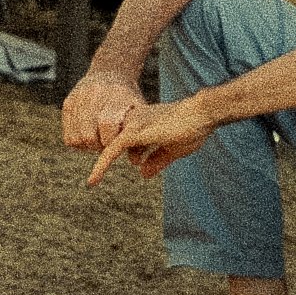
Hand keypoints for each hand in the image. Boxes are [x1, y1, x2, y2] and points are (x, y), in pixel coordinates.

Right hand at [60, 66, 141, 155]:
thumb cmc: (129, 101)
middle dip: (98, 146)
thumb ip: (138, 137)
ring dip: (87, 146)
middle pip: (88, 136)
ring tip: (98, 139)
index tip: (116, 144)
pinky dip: (78, 142)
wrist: (111, 74)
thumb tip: (135, 163)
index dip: (110, 141)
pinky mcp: (68, 103)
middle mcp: (95, 94)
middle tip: (106, 143)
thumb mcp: (139, 114)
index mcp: (116, 96)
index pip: (107, 125)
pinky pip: (68, 136)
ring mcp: (79, 98)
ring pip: (76, 138)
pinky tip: (89, 135)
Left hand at [84, 90, 220, 185]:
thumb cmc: (192, 129)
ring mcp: (132, 125)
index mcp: (143, 121)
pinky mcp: (133, 133)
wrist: (202, 114)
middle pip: (117, 143)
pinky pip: (111, 151)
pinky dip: (101, 166)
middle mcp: (134, 120)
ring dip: (103, 163)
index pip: (125, 138)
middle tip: (104, 174)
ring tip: (95, 180)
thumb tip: (143, 174)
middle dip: (114, 159)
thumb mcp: (172, 150)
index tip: (124, 165)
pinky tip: (93, 180)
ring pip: (111, 146)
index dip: (125, 153)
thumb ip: (156, 160)